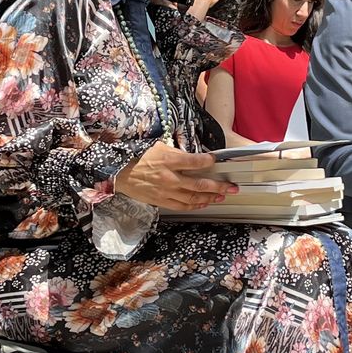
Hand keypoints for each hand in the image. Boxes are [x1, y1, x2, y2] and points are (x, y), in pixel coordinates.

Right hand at [114, 143, 235, 210]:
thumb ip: (176, 152)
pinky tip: (204, 203)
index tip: (216, 161)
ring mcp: (166, 191)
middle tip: (232, 187)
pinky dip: (195, 205)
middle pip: (200, 184)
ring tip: (222, 196)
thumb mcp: (158, 147)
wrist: (119, 173)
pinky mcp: (161, 201)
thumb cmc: (137, 157)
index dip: (208, 161)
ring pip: (193, 197)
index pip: (195, 161)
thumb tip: (192, 155)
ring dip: (210, 197)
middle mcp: (169, 177)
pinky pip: (182, 205)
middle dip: (219, 186)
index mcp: (168, 160)